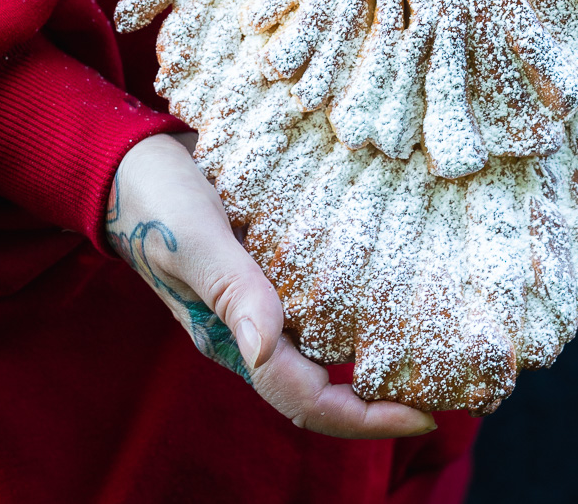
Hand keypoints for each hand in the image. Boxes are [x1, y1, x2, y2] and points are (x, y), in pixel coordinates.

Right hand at [106, 132, 435, 437]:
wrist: (130, 160)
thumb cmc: (155, 199)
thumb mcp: (195, 239)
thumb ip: (232, 288)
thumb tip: (270, 348)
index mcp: (232, 337)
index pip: (307, 398)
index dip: (366, 418)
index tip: (426, 417)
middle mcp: (251, 327)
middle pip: (323, 386)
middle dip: (382, 398)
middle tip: (448, 387)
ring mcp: (259, 297)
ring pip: (324, 346)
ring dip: (374, 354)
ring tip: (434, 342)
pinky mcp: (268, 263)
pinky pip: (319, 298)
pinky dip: (358, 302)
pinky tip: (395, 281)